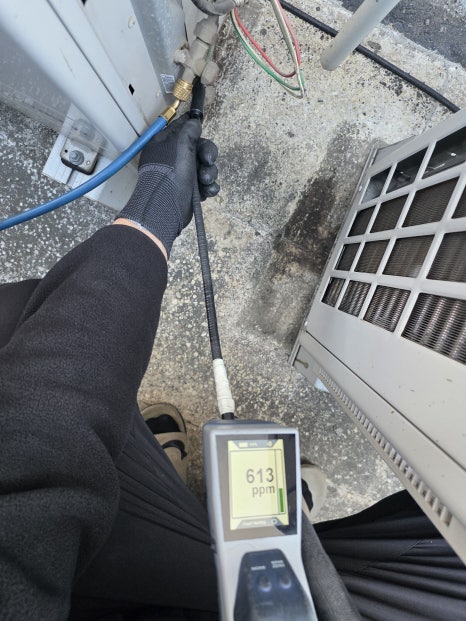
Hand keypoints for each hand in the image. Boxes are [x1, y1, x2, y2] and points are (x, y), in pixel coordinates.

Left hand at [117, 114, 219, 255]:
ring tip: (205, 181)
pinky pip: (205, 184)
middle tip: (207, 161)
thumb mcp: (180, 146)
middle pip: (198, 148)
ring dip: (209, 173)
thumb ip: (189, 131)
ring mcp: (182, 175)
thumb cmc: (171, 173)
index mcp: (165, 144)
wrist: (166, 207)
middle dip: (207, 155)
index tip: (202, 130)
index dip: (194, 129)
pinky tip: (208, 191)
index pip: (182, 129)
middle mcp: (173, 158)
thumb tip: (194, 121)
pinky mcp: (190, 191)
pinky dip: (209, 187)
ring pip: (205, 167)